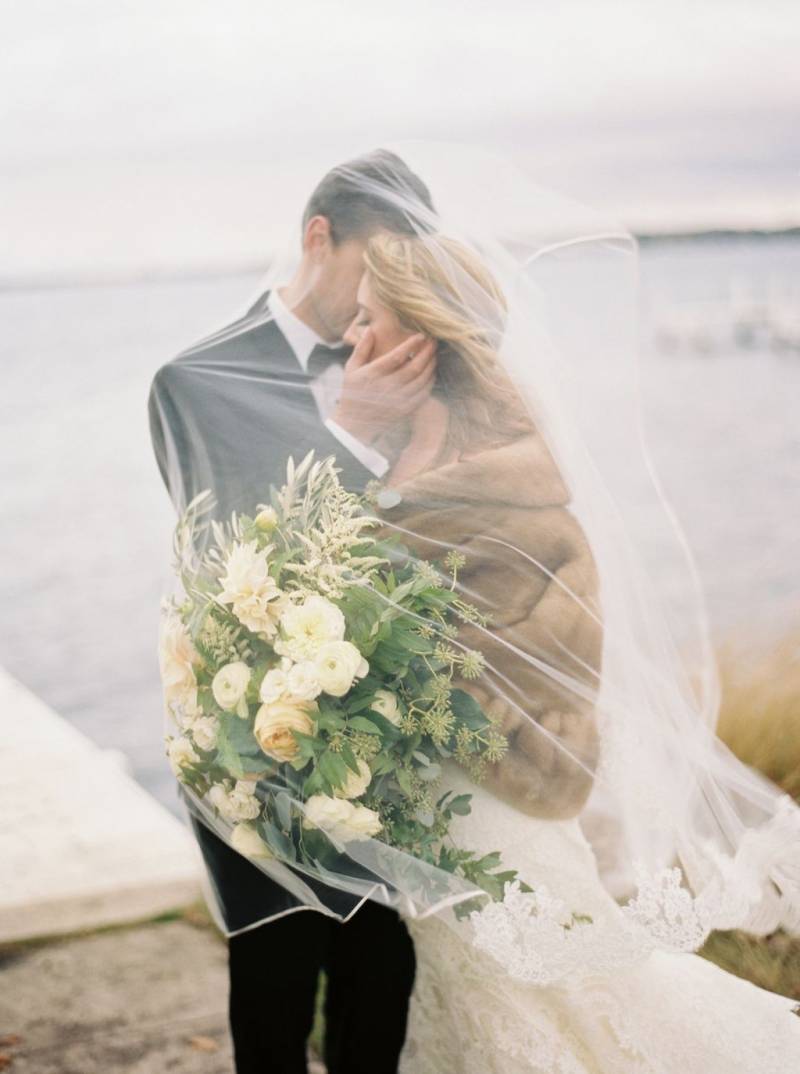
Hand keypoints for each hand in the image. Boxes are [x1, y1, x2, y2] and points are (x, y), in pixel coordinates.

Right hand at [331, 328, 436, 445]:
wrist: (355, 423)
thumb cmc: (353, 391)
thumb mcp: (351, 368)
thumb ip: (361, 348)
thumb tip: (371, 329)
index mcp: (373, 374)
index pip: (396, 356)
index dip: (411, 345)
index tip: (421, 335)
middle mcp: (386, 387)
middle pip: (413, 368)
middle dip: (427, 353)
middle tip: (434, 342)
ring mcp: (396, 400)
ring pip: (421, 381)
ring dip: (431, 366)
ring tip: (434, 355)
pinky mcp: (404, 410)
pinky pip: (423, 394)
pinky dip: (430, 382)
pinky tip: (431, 373)